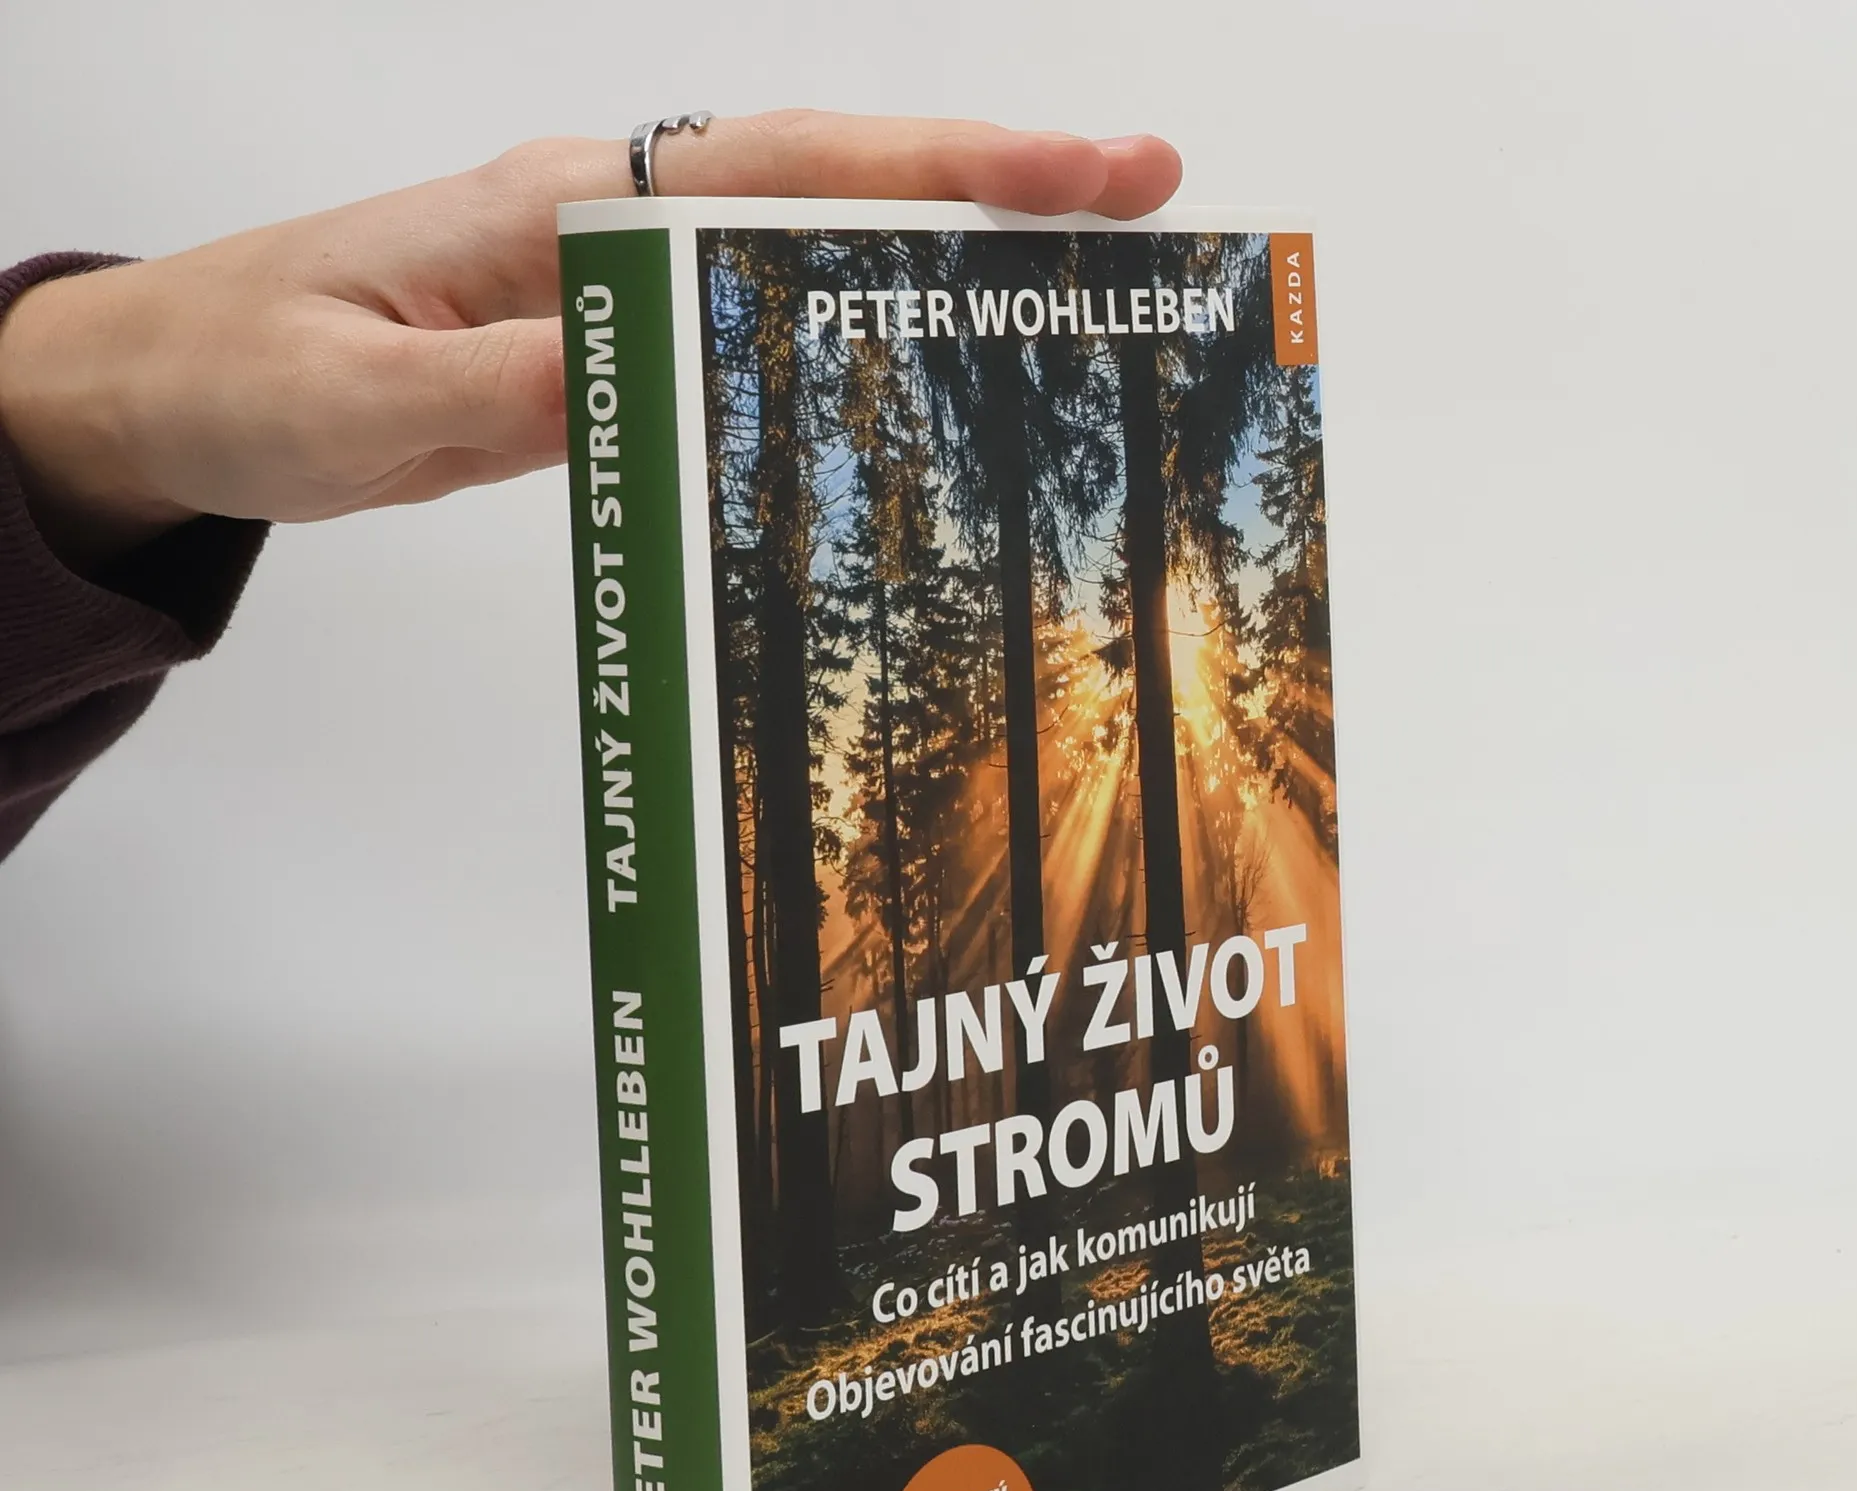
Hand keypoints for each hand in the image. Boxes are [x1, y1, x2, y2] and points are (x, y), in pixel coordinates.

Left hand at [0, 114, 1181, 564]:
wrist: (164, 390)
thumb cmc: (247, 377)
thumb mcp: (369, 405)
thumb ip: (515, 393)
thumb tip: (671, 371)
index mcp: (559, 207)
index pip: (785, 168)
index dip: (944, 167)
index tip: (1089, 171)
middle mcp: (601, 223)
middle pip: (827, 189)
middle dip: (988, 197)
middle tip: (1142, 220)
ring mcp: (605, 280)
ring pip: (797, 259)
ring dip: (928, 272)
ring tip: (1065, 309)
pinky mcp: (596, 343)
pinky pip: (743, 332)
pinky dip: (837, 346)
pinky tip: (901, 388)